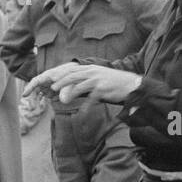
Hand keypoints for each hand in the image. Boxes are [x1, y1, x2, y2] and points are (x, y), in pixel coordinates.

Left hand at [26, 62, 140, 103]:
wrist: (130, 85)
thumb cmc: (114, 83)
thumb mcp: (99, 78)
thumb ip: (87, 80)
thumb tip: (75, 86)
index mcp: (91, 69)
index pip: (72, 70)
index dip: (61, 75)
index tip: (52, 79)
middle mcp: (92, 73)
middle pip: (72, 76)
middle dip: (61, 82)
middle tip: (52, 88)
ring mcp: (97, 81)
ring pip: (79, 86)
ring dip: (69, 93)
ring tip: (62, 100)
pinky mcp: (102, 90)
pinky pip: (91, 99)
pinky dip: (86, 107)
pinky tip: (82, 113)